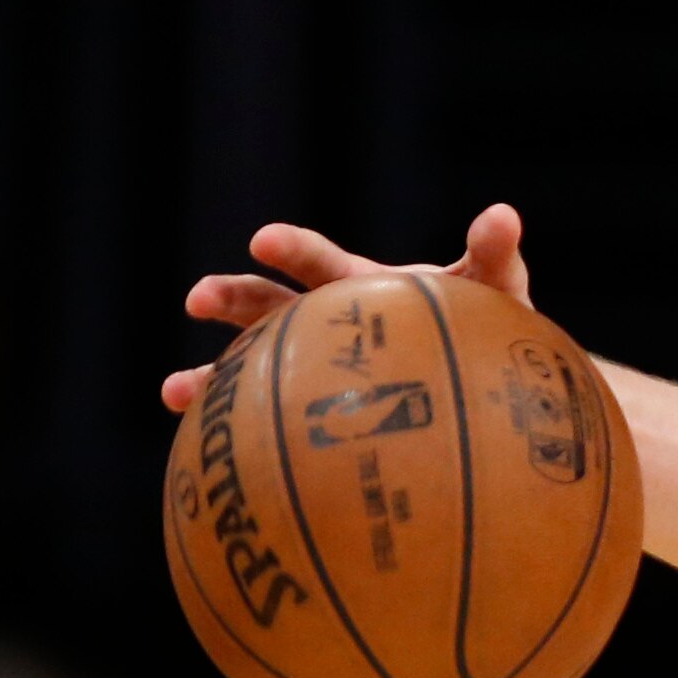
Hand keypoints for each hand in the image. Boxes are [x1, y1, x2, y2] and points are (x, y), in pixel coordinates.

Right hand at [158, 204, 533, 412]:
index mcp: (358, 287)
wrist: (488, 387)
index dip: (291, 250)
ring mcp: (313, 370)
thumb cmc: (488, 327)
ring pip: (248, 368)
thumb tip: (504, 216)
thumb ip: (493, 254)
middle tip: (199, 297)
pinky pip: (268, 429)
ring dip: (208, 376)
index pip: (318, 262)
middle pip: (265, 305)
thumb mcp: (495, 289)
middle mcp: (324, 324)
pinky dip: (236, 441)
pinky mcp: (313, 417)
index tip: (264, 242)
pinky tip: (208, 462)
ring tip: (174, 390)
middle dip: (231, 298)